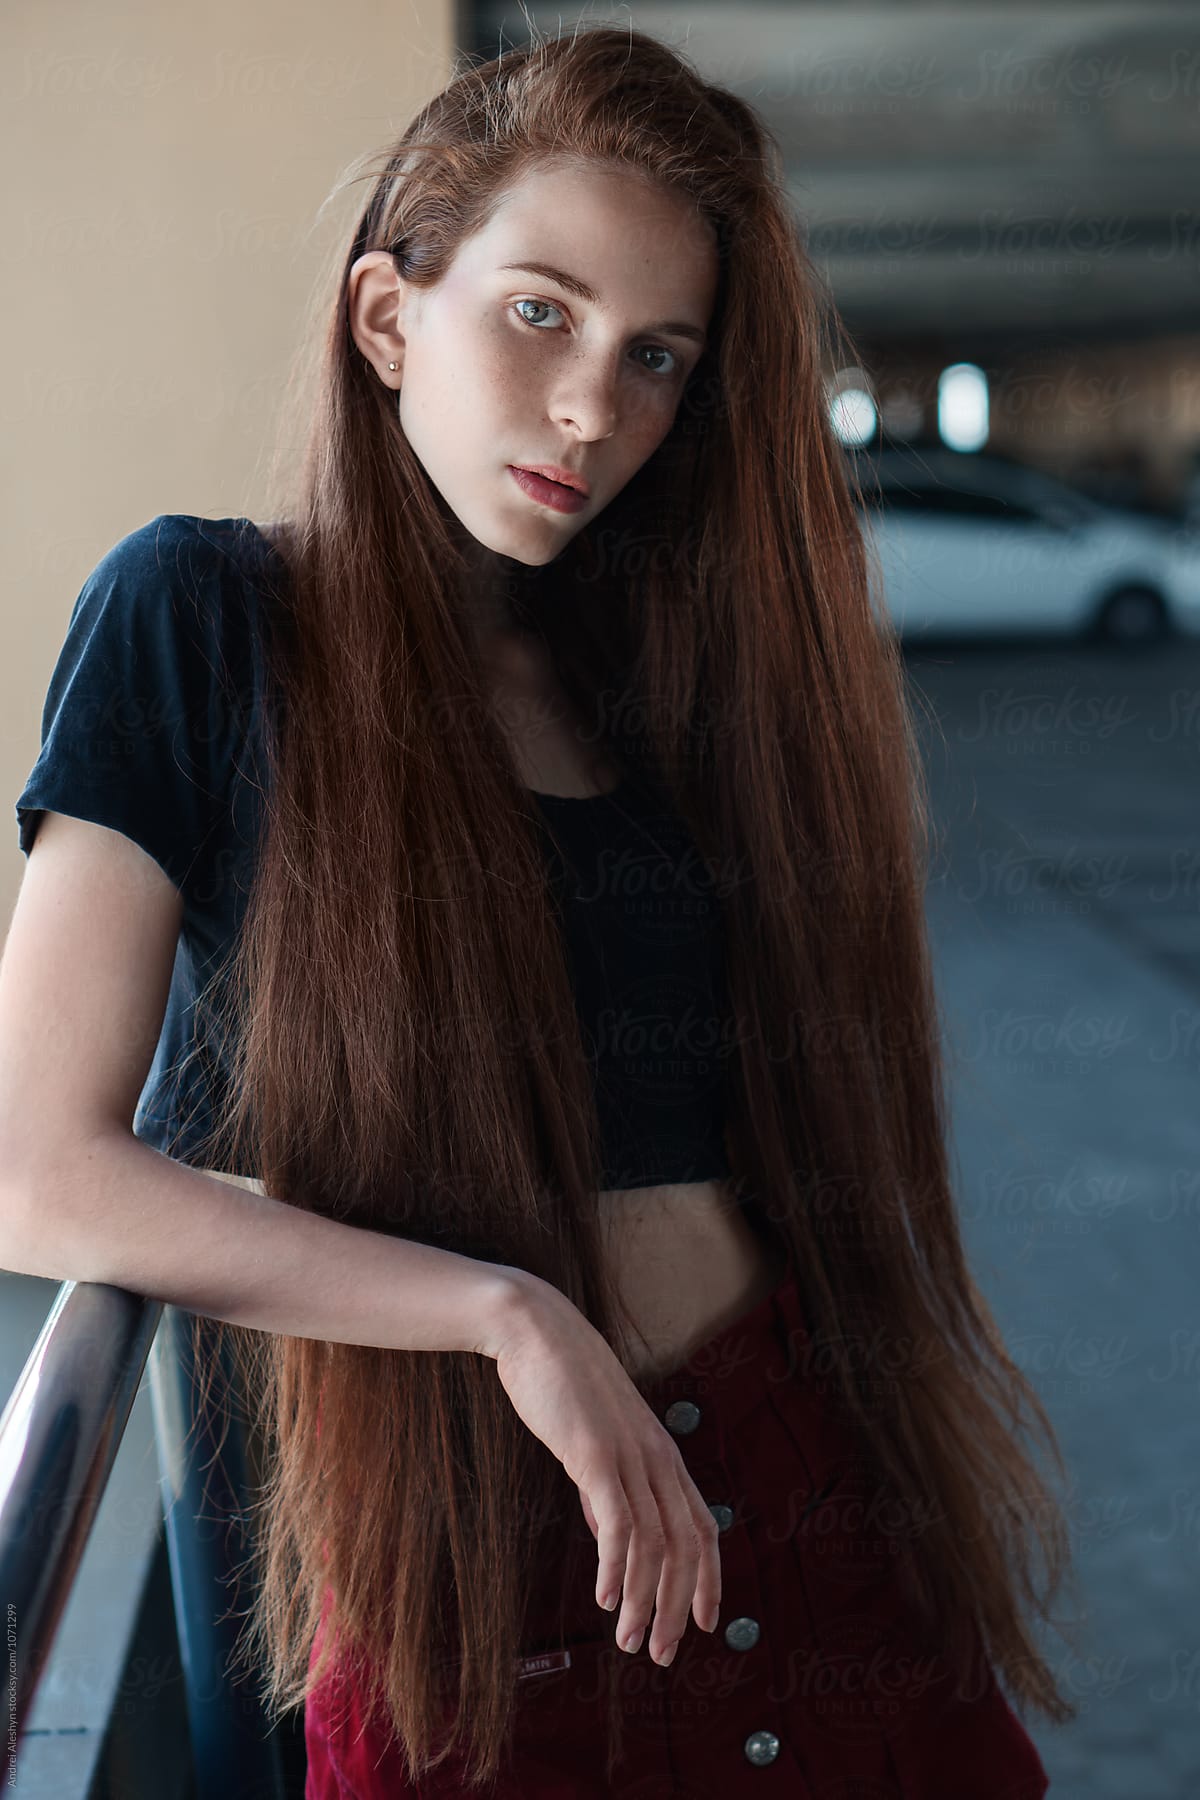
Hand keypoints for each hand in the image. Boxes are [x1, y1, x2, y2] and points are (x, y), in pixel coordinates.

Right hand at [487, 1273, 720, 1665]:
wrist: (535, 1331)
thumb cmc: (560, 1384)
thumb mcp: (592, 1441)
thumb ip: (604, 1485)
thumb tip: (608, 1531)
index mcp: (661, 1454)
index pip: (702, 1526)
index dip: (708, 1579)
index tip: (702, 1623)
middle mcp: (656, 1457)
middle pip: (686, 1545)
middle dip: (677, 1606)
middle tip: (661, 1652)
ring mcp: (629, 1454)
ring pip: (655, 1543)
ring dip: (645, 1600)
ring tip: (629, 1640)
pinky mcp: (596, 1453)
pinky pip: (618, 1522)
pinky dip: (618, 1567)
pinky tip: (608, 1599)